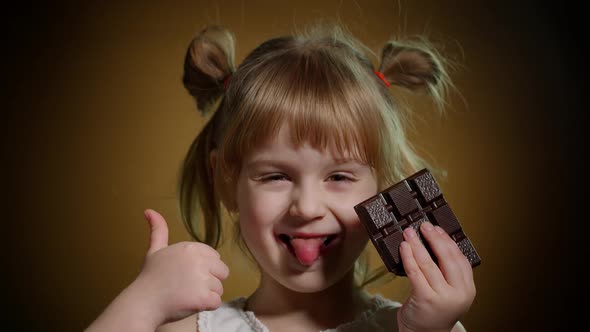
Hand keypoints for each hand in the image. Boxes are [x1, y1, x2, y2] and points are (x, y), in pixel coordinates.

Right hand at [134, 209, 228, 324]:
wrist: (143, 303)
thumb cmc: (150, 278)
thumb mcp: (155, 250)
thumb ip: (158, 230)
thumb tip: (149, 210)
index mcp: (191, 248)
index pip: (215, 257)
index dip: (204, 268)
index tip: (187, 275)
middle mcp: (199, 261)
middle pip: (222, 271)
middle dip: (209, 281)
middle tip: (188, 286)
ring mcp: (202, 279)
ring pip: (219, 288)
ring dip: (206, 295)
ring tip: (186, 295)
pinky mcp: (204, 298)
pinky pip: (216, 302)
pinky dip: (206, 306)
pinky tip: (190, 303)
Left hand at [397, 222, 475, 331]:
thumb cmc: (434, 311)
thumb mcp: (448, 292)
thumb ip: (447, 273)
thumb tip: (435, 242)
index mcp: (467, 289)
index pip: (460, 259)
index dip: (448, 241)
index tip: (438, 228)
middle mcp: (458, 293)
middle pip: (446, 258)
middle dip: (434, 239)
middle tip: (423, 226)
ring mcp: (442, 297)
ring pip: (429, 264)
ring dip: (417, 245)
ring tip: (409, 233)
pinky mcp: (425, 299)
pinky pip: (415, 273)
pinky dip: (409, 257)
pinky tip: (404, 247)